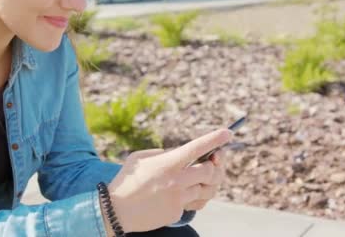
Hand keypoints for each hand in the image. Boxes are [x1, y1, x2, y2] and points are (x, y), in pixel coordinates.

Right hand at [105, 129, 231, 232]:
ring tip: (196, 180)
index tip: (228, 132)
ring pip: (206, 189)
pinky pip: (194, 203)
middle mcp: (176, 181)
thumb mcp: (141, 158)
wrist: (116, 210)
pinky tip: (181, 194)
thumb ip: (164, 154)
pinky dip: (191, 198)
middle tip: (211, 163)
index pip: (197, 148)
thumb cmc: (127, 180)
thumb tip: (182, 154)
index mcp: (167, 163)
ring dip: (204, 184)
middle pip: (210, 171)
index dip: (215, 139)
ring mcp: (178, 198)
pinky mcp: (177, 212)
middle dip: (214, 167)